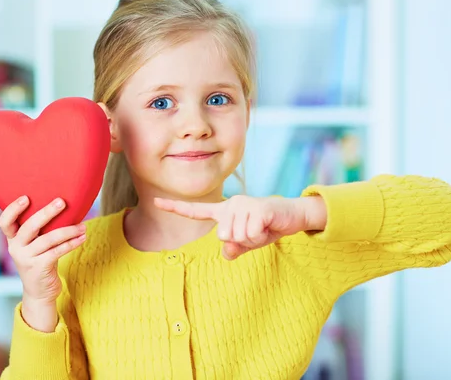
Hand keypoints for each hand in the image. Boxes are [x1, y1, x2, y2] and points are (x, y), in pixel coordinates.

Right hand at [0, 196, 85, 330]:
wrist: (40, 291)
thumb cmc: (40, 260)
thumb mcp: (33, 245)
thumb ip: (39, 229)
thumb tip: (60, 205)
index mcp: (13, 239)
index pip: (5, 222)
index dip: (12, 209)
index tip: (26, 197)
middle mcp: (16, 248)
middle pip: (29, 226)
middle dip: (47, 212)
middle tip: (62, 202)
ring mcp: (27, 259)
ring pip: (48, 239)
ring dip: (68, 230)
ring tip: (83, 226)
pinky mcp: (39, 268)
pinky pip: (58, 251)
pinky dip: (72, 243)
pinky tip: (82, 238)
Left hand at [154, 195, 325, 259]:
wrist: (293, 216)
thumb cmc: (267, 228)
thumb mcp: (248, 243)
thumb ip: (235, 249)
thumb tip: (226, 251)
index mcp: (224, 212)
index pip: (196, 211)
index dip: (175, 207)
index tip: (156, 200)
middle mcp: (231, 204)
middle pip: (223, 236)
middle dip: (241, 240)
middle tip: (255, 231)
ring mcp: (243, 204)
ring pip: (237, 235)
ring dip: (253, 238)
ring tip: (262, 227)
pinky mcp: (257, 207)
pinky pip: (250, 233)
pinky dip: (261, 235)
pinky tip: (268, 225)